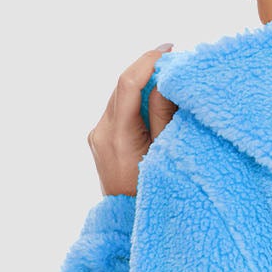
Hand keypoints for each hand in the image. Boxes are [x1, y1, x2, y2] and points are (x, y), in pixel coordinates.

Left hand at [88, 43, 178, 196]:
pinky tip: (155, 100)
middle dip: (148, 69)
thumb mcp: (166, 153)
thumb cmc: (153, 193)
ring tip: (169, 78)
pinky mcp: (99, 139)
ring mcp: (97, 135)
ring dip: (142, 83)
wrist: (127, 222)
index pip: (128, 83)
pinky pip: (118, 109)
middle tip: (175, 61)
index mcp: (117, 135)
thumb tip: (166, 80)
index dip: (148, 61)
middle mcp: (100, 131)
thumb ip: (164, 116)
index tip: (169, 50)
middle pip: (122, 86)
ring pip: (120, 96)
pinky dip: (136, 99)